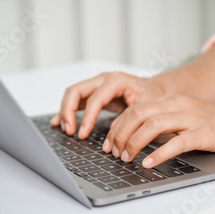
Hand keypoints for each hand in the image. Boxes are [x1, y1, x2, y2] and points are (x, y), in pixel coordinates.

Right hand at [50, 72, 165, 137]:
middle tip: (69, 130)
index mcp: (115, 80)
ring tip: (65, 129)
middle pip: (75, 91)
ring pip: (72, 95)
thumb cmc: (152, 95)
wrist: (156, 88)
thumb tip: (114, 132)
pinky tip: (58, 121)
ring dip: (65, 112)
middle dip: (68, 111)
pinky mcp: (95, 93)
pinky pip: (76, 100)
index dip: (86, 118)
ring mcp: (97, 85)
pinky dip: (67, 111)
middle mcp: (103, 79)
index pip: (94, 99)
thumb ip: (129, 117)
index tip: (82, 134)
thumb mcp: (145, 106)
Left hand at [101, 94, 214, 167]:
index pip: (134, 109)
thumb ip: (162, 123)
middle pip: (137, 115)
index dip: (117, 127)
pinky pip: (176, 143)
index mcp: (170, 101)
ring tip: (127, 158)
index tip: (108, 143)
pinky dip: (158, 154)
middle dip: (120, 135)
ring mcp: (190, 118)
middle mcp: (177, 106)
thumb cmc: (214, 121)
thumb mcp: (183, 116)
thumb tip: (137, 138)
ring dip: (134, 143)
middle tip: (114, 152)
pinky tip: (149, 163)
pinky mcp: (202, 133)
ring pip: (152, 126)